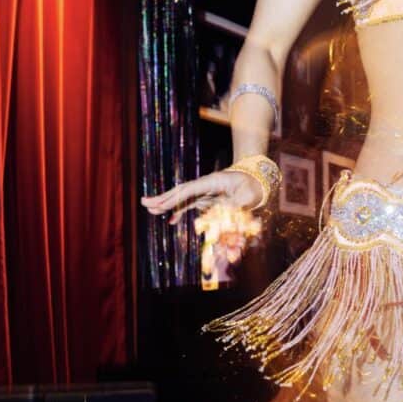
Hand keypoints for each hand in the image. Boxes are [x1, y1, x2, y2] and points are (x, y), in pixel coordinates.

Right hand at [140, 170, 261, 224]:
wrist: (258, 182)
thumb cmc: (253, 187)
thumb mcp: (247, 197)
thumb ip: (234, 206)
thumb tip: (221, 216)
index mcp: (213, 181)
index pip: (191, 189)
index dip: (176, 197)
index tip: (162, 204)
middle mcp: (205, 185)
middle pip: (181, 191)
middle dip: (163, 198)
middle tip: (144, 203)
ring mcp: (205, 192)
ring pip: (182, 198)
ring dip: (166, 204)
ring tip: (149, 208)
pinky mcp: (207, 199)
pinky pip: (190, 204)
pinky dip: (179, 211)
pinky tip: (171, 220)